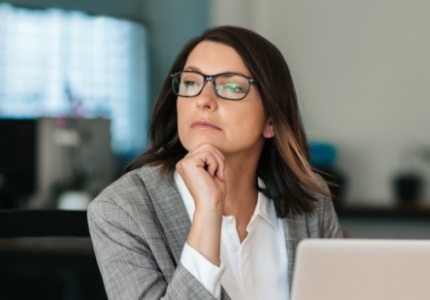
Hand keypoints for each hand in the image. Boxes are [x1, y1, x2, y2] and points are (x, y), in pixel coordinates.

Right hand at [176, 144, 225, 264]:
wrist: (210, 205)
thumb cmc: (214, 192)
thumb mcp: (212, 170)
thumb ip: (209, 157)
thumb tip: (210, 144)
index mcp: (187, 164)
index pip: (206, 148)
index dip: (216, 159)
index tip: (216, 175)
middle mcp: (183, 162)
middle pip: (207, 145)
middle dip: (218, 159)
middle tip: (218, 175)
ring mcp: (184, 162)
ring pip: (208, 148)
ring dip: (217, 162)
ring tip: (214, 176)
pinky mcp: (188, 163)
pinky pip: (208, 154)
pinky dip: (215, 164)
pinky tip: (210, 176)